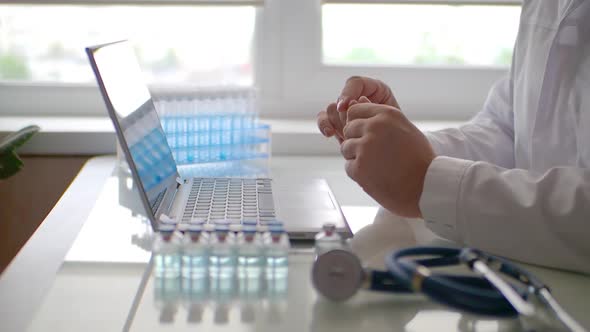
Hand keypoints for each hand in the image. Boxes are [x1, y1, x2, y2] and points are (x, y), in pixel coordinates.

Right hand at [317, 76, 399, 141]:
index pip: (354, 83)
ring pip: (330, 110)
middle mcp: (358, 99)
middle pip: (341, 99)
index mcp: (374, 90)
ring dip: (336, 122)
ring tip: (346, 134)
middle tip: (352, 126)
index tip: (346, 105)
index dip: (348, 93)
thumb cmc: (400, 134)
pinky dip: (324, 125)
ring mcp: (347, 113)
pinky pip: (324, 121)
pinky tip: (329, 133)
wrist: (398, 152)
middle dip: (344, 114)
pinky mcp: (339, 126)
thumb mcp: (392, 116)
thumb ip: (372, 107)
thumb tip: (351, 103)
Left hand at [340, 101, 434, 217]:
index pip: (355, 111)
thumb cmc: (419, 160)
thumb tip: (357, 101)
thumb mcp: (405, 129)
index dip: (358, 124)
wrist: (428, 187)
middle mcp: (374, 127)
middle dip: (356, 141)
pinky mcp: (359, 167)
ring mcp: (365, 147)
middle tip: (375, 155)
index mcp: (387, 115)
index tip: (368, 136)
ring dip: (356, 158)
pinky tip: (376, 177)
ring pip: (346, 148)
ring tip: (377, 166)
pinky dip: (359, 174)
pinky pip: (349, 167)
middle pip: (348, 129)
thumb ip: (381, 118)